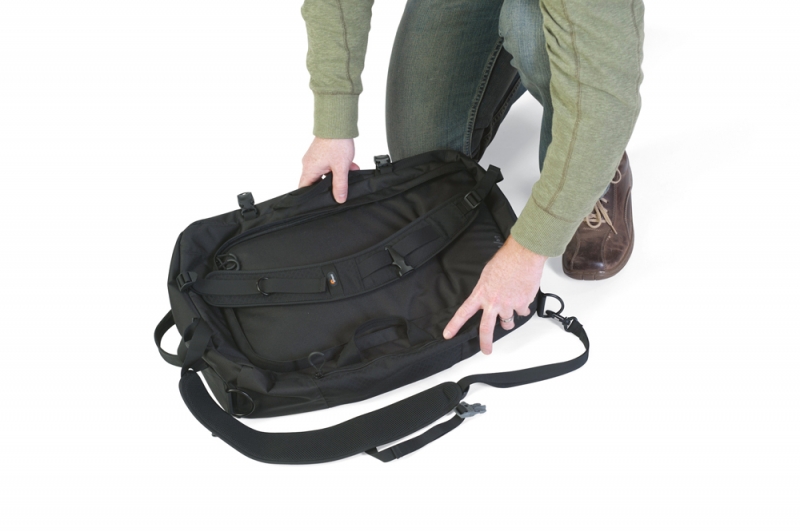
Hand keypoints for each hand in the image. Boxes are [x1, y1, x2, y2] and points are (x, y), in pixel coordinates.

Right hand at [299, 137, 359, 202]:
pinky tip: (350, 167)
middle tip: (339, 188)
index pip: (304, 189)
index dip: (311, 197)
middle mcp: (309, 164)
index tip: (320, 201)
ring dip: (337, 175)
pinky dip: (338, 167)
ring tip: (348, 174)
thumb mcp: (340, 168)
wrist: (338, 124)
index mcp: (309, 169)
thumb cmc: (336, 143)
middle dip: (329, 185)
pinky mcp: (321, 153)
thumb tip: (340, 199)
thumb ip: (340, 185)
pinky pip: (328, 165)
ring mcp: (315, 158)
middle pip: (316, 182)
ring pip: (325, 173)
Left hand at [442, 235, 546, 353]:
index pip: (463, 313)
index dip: (454, 325)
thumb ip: (486, 289)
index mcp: (481, 294)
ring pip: (508, 322)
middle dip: (485, 342)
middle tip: (486, 350)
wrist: (523, 256)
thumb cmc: (506, 260)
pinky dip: (523, 307)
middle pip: (486, 329)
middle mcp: (493, 302)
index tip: (448, 334)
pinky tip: (522, 297)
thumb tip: (488, 296)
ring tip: (510, 312)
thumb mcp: (487, 275)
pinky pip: (523, 312)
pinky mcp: (522, 304)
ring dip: (508, 321)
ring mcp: (508, 305)